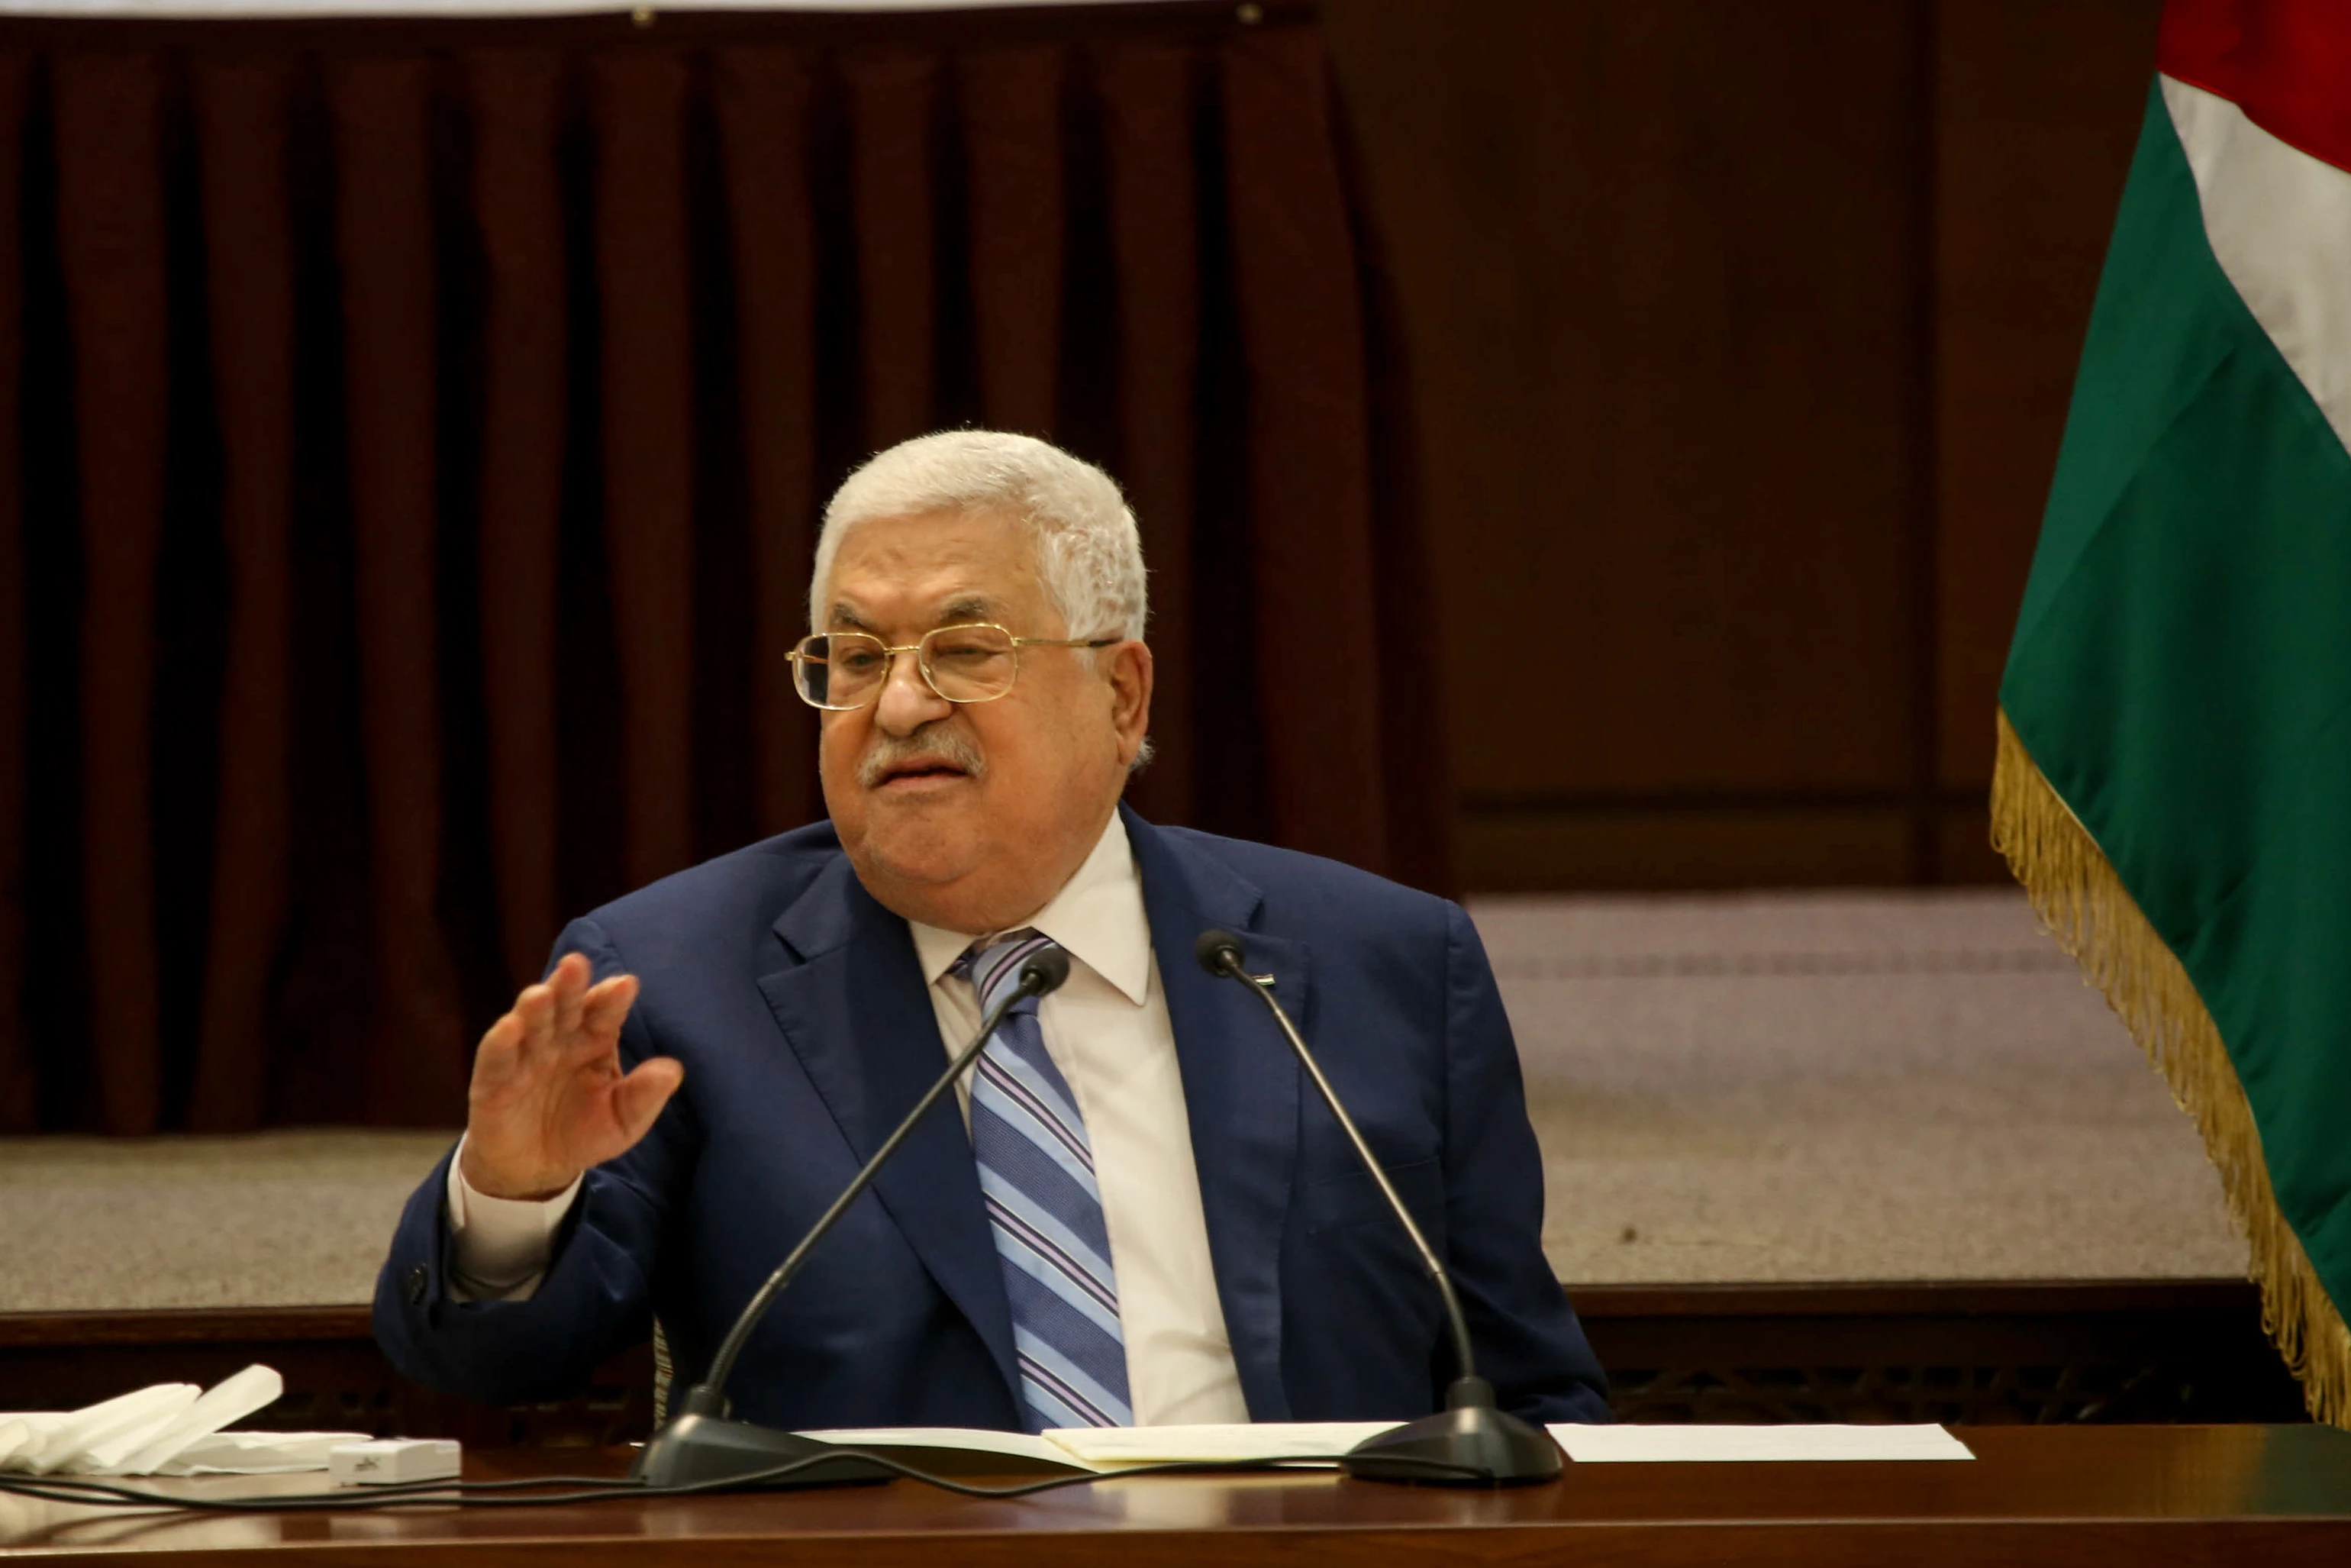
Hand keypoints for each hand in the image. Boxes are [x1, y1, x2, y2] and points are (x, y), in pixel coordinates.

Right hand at [459, 953, 682, 1200]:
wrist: (536, 1168)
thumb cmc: (584, 1132)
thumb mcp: (623, 1121)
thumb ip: (644, 1095)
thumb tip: (674, 1071)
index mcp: (595, 1040)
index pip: (605, 1013)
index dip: (613, 998)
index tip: (625, 985)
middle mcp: (560, 1038)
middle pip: (566, 1006)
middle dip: (570, 986)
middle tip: (576, 964)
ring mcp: (526, 1055)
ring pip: (530, 1023)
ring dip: (534, 1008)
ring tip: (541, 995)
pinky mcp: (494, 1079)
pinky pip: (497, 1057)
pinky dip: (502, 1042)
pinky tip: (509, 1027)